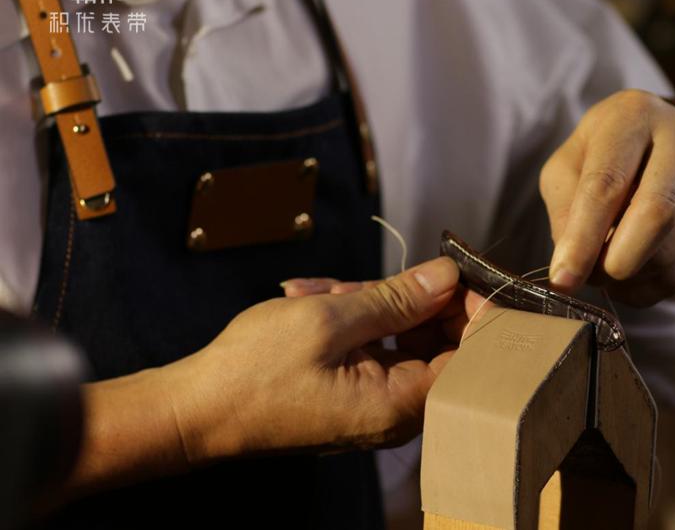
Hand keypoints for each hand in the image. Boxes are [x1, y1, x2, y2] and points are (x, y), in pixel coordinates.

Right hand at [170, 257, 472, 463]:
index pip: (470, 356)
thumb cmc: (256, 370)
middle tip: (357, 280)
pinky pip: (371, 346)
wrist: (198, 409)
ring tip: (315, 291)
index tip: (456, 268)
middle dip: (403, 298)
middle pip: (435, 342)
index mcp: (400, 405)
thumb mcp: (329, 320)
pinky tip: (310, 298)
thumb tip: (447, 276)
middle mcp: (395, 412)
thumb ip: (396, 298)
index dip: (471, 308)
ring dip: (364, 303)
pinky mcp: (352, 392)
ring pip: (398, 336)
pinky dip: (349, 319)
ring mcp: (373, 403)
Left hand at [540, 89, 674, 306]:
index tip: (561, 280)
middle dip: (616, 261)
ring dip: (627, 278)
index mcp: (634, 117)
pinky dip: (647, 287)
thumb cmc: (601, 155)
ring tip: (603, 270)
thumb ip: (564, 209)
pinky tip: (629, 275)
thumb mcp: (567, 167)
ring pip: (670, 252)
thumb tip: (571, 263)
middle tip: (588, 278)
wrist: (656, 140)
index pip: (608, 184)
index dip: (583, 238)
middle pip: (658, 214)